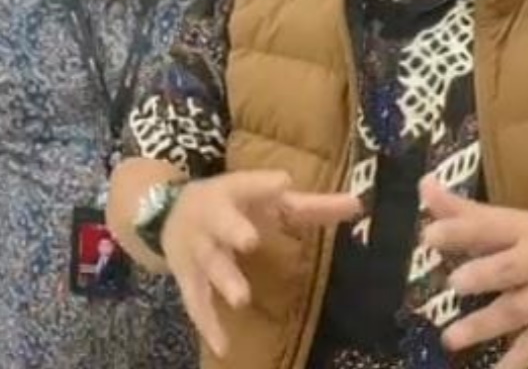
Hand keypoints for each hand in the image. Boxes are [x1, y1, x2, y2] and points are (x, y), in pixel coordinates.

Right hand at [161, 171, 360, 356]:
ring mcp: (197, 248)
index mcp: (236, 191)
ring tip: (242, 299)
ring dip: (224, 279)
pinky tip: (224, 347)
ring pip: (209, 264)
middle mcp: (213, 217)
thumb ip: (312, 205)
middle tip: (250, 241)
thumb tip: (358, 205)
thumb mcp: (268, 198)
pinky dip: (208, 324)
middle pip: (223, 223)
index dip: (265, 184)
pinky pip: (196, 301)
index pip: (250, 184)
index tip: (284, 182)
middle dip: (234, 230)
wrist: (169, 213)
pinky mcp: (187, 277)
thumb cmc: (236, 203)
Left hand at [420, 177, 527, 368]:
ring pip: (518, 311)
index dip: (460, 230)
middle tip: (455, 283)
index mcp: (522, 229)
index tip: (429, 236)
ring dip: (485, 325)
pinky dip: (516, 361)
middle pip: (509, 268)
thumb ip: (464, 210)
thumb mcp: (511, 221)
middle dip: (482, 275)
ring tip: (450, 338)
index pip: (489, 226)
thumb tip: (424, 186)